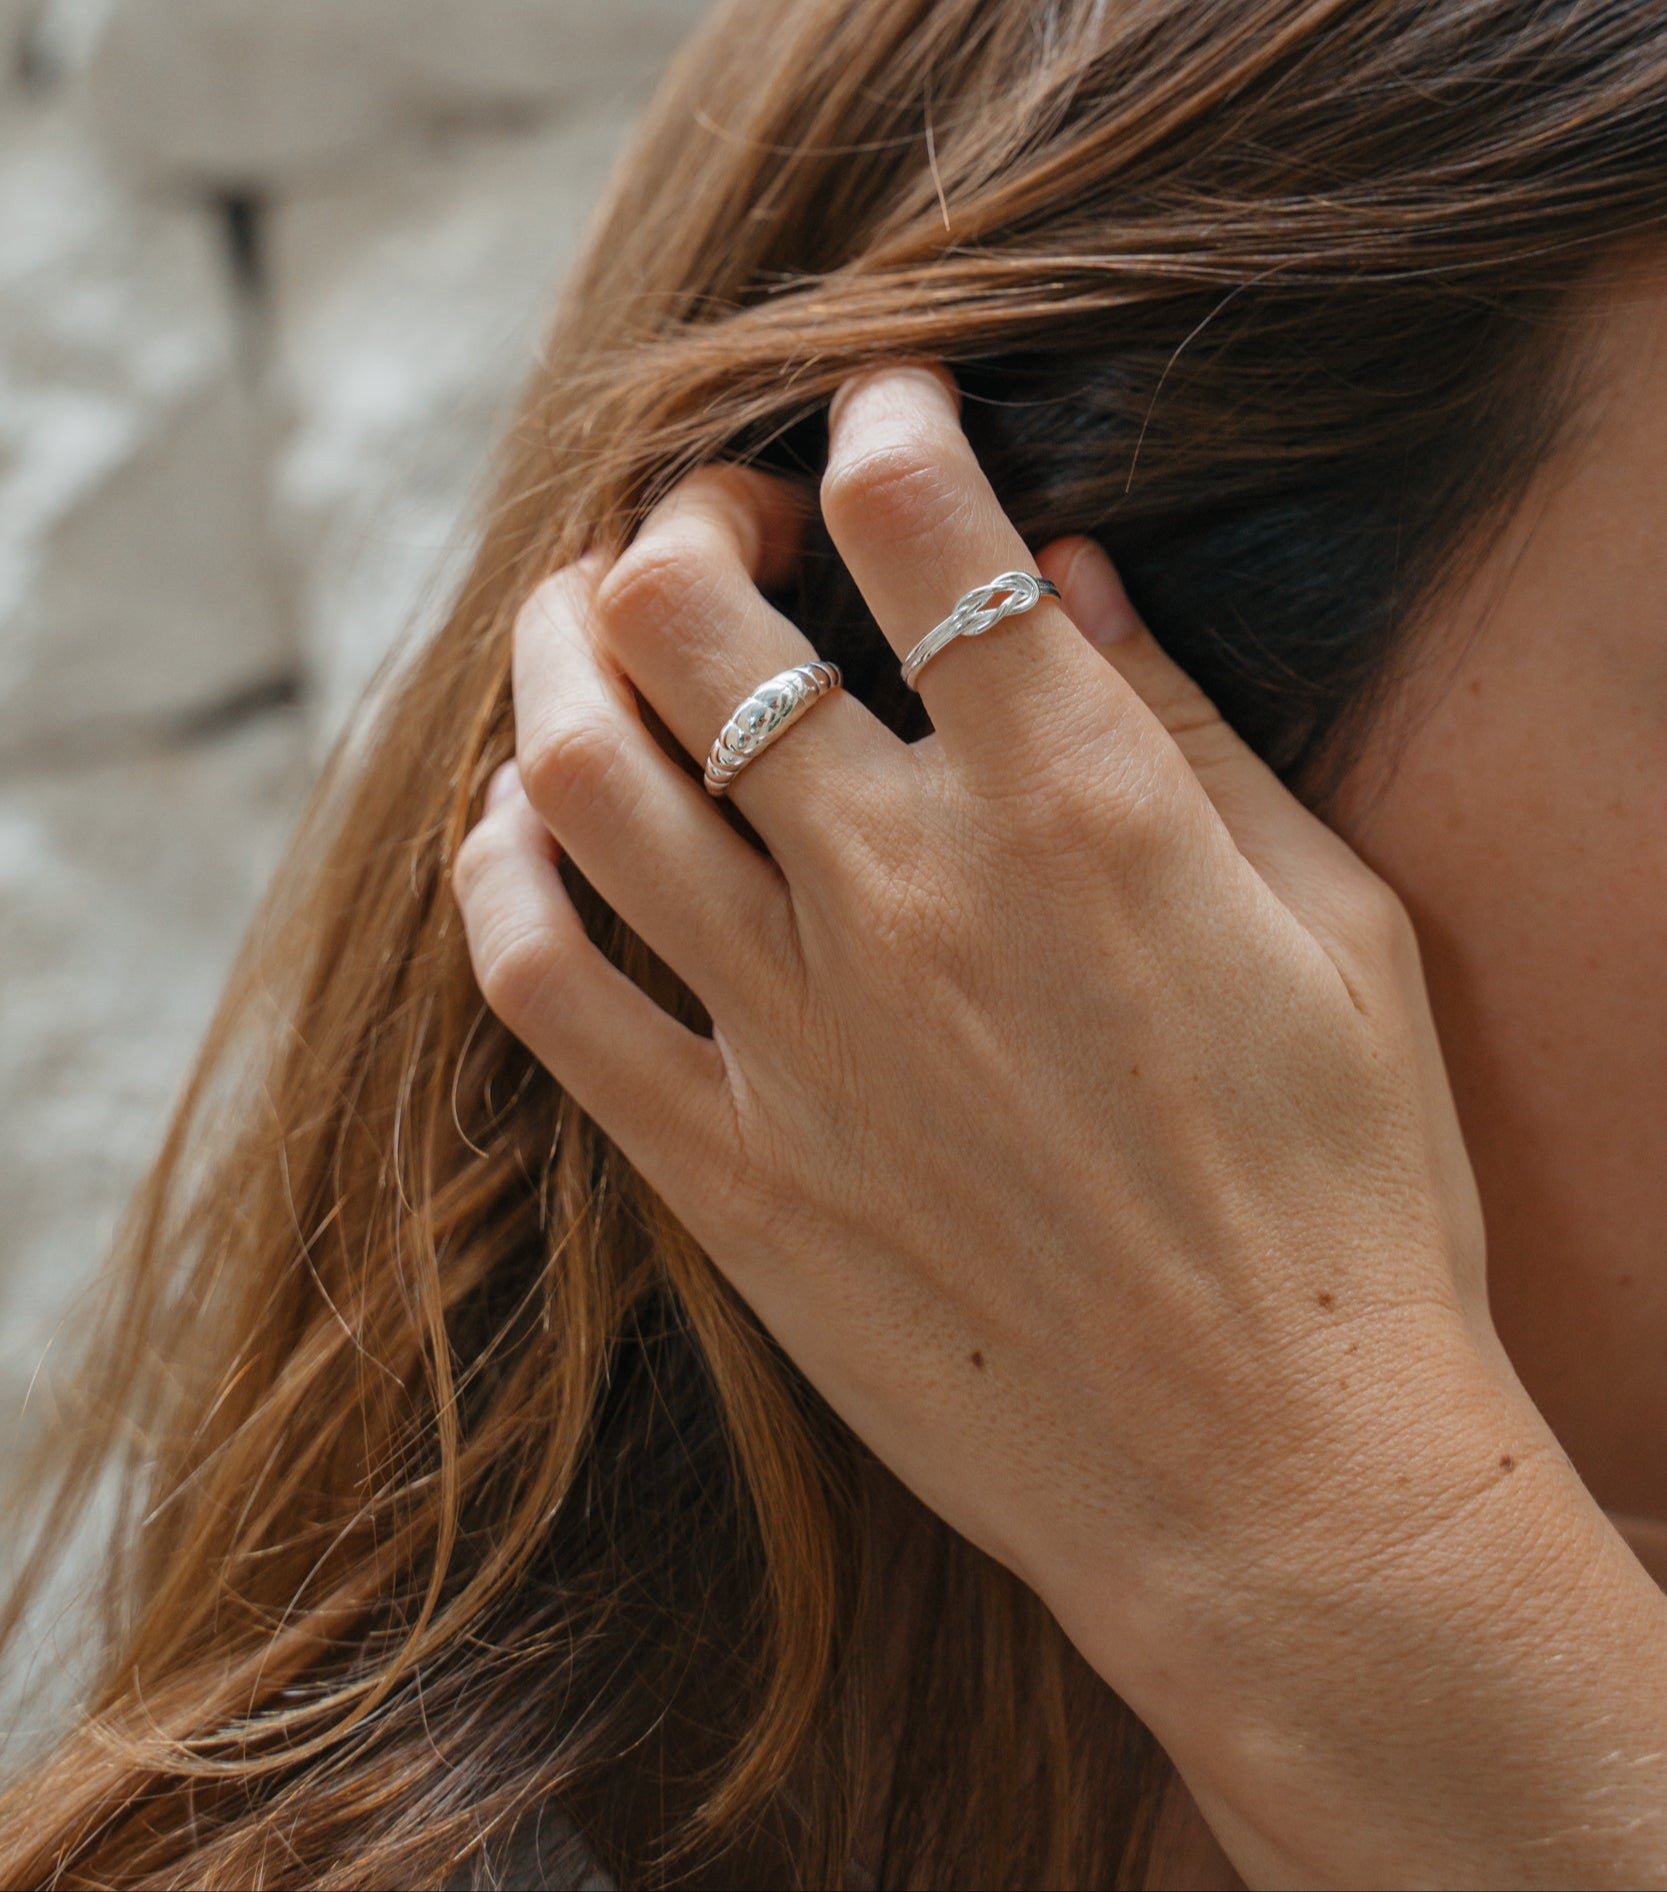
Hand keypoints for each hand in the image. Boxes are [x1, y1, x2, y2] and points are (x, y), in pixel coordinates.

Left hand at [454, 366, 1666, 1886]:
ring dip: (560, 655)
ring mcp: (793, 1032)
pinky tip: (521, 823)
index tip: (882, 414)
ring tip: (590, 628)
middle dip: (683, 521)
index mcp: (1077, 806)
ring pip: (583, 769)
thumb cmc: (1347, 1202)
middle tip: (717, 531)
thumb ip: (1186, 735)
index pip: (919, 519)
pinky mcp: (723, 1165)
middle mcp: (907, 892)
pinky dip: (501, 867)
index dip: (883, 418)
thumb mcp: (1337, 932)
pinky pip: (540, 978)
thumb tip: (1073, 579)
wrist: (1272, 1482)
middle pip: (692, 611)